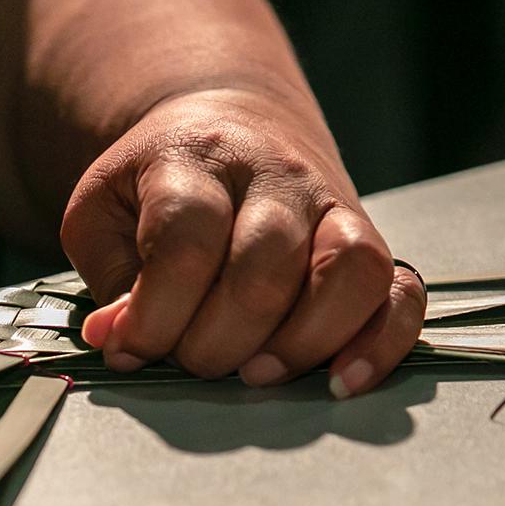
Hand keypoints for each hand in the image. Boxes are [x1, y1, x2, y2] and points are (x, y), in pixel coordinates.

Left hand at [62, 88, 425, 395]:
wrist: (230, 123)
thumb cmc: (157, 184)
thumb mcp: (104, 211)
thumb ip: (109, 277)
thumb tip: (117, 340)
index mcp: (195, 159)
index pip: (184, 242)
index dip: (155, 314)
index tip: (132, 349)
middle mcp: (274, 175)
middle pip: (265, 267)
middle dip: (219, 341)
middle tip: (192, 360)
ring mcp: (332, 204)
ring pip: (349, 269)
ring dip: (302, 343)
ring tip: (257, 373)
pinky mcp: (370, 239)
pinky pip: (400, 291)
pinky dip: (381, 343)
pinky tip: (341, 382)